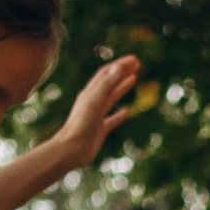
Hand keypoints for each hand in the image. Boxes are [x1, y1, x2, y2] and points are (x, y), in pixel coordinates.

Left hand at [55, 53, 141, 172]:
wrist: (72, 150)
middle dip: (122, 72)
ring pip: (111, 98)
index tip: (135, 59)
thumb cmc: (81, 125)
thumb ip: (106, 85)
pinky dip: (119, 115)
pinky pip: (111, 120)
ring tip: (134, 79)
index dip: (120, 64)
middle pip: (110, 82)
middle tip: (137, 64)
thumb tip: (118, 67)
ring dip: (122, 87)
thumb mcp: (95, 101)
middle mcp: (93, 102)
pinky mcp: (99, 130)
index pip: (107, 73)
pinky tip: (126, 113)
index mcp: (91, 92)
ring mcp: (96, 116)